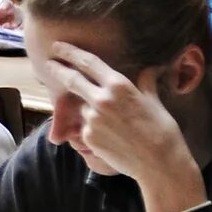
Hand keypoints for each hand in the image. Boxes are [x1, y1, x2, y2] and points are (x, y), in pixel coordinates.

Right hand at [0, 0, 21, 30]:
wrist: (16, 14)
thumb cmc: (9, 7)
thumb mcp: (8, 3)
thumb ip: (6, 4)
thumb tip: (4, 7)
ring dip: (0, 30)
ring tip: (7, 25)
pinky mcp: (1, 32)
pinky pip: (2, 33)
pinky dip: (7, 30)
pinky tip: (11, 25)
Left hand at [37, 42, 199, 209]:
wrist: (160, 164)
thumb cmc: (162, 131)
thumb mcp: (154, 101)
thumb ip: (145, 82)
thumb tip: (148, 68)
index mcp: (119, 86)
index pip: (88, 62)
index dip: (71, 52)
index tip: (58, 46)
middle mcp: (101, 100)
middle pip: (72, 79)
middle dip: (58, 69)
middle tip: (49, 64)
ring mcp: (91, 120)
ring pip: (83, 107)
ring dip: (89, 109)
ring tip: (114, 124)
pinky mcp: (88, 138)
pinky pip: (86, 127)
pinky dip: (94, 128)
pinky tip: (113, 137)